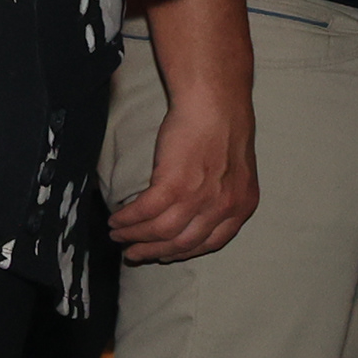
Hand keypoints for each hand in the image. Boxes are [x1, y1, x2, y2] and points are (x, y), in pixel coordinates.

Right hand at [109, 100, 256, 263]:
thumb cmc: (223, 128)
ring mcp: (199, 197)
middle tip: (133, 254)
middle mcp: (223, 207)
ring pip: (160, 231)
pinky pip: (144, 211)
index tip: (163, 254)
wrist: (215, 103)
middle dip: (153, 251)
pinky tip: (116, 218)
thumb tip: (196, 212)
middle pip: (182, 243)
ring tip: (118, 235)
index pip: (211, 243)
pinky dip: (127, 218)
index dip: (182, 252)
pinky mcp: (174, 183)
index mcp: (242, 206)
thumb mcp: (235, 172)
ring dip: (134, 236)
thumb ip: (221, 196)